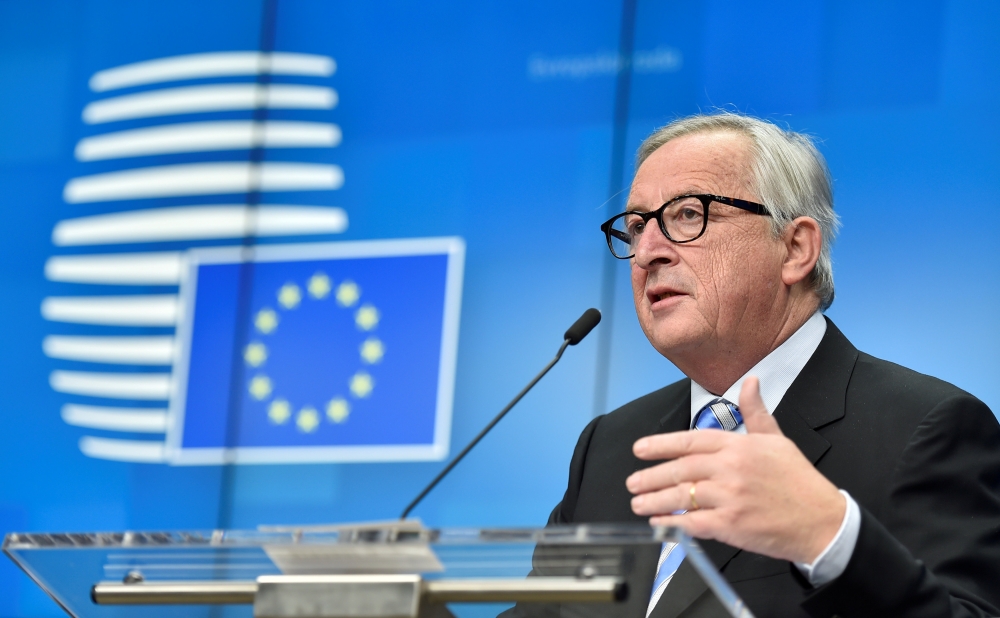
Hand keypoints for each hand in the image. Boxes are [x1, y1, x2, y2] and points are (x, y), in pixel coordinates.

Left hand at [625, 377, 845, 563]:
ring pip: (682, 496)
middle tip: (632, 481)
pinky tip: (660, 523)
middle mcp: (731, 469)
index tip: (640, 449)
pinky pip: (693, 523)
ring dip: (655, 500)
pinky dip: (673, 523)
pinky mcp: (732, 525)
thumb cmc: (799, 482)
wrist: (823, 522)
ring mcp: (730, 498)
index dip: (660, 445)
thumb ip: (755, 412)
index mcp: (739, 446)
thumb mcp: (777, 439)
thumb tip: (750, 382)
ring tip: (638, 503)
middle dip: (652, 476)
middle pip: (681, 469)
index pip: (690, 441)